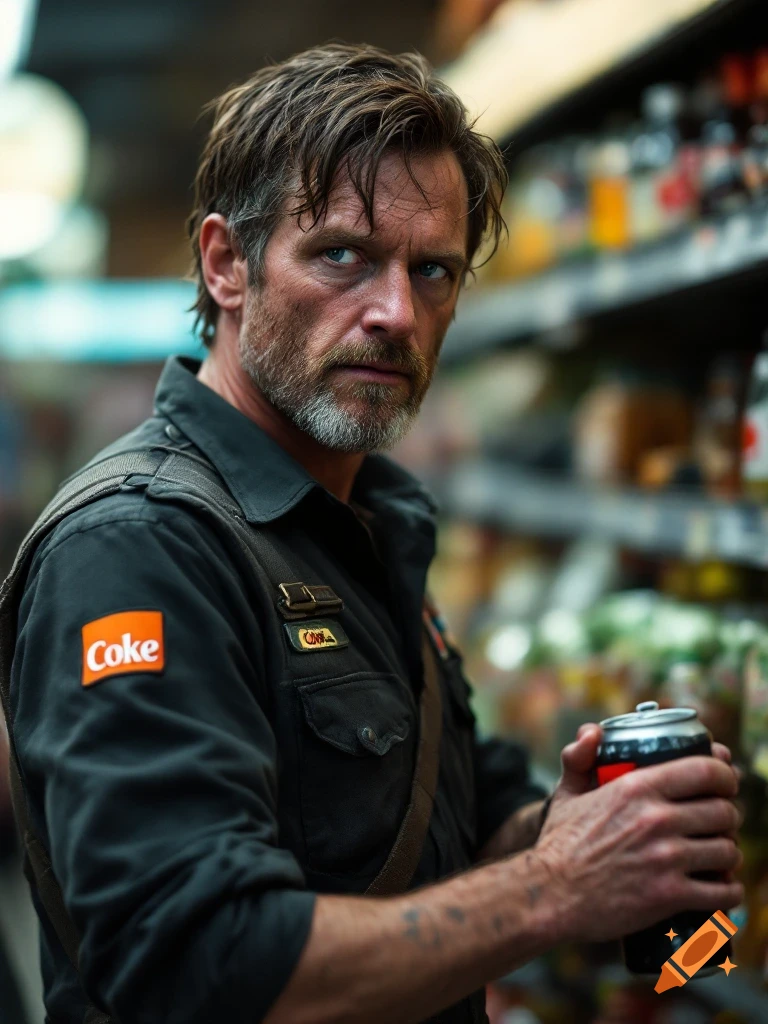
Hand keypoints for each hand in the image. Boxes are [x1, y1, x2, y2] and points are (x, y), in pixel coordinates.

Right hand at [534, 730, 743, 942]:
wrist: (551, 894)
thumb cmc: (560, 844)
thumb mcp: (567, 793)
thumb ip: (579, 757)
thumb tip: (593, 732)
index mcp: (636, 788)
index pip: (705, 771)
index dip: (725, 775)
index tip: (725, 783)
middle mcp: (656, 819)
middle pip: (723, 811)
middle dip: (727, 817)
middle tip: (719, 823)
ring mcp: (666, 858)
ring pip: (727, 850)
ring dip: (728, 853)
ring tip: (718, 855)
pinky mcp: (670, 895)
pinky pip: (721, 891)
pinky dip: (729, 890)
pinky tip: (723, 886)